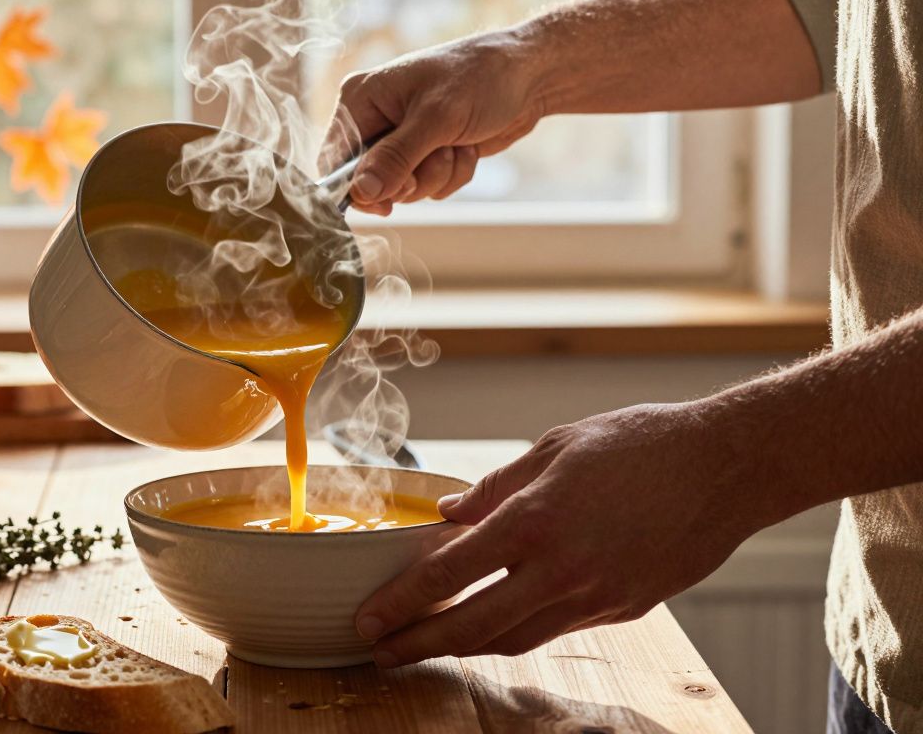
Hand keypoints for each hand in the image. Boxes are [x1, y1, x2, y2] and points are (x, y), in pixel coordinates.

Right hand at [322, 31, 545, 214]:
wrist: (527, 76)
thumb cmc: (479, 79)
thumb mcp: (435, 119)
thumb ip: (396, 158)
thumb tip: (362, 192)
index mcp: (361, 99)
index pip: (334, 160)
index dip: (355, 188)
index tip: (385, 203)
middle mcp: (375, 120)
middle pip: (369, 182)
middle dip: (410, 178)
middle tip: (436, 156)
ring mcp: (401, 139)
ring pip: (402, 189)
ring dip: (436, 176)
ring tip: (456, 143)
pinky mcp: (425, 154)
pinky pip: (427, 187)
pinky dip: (452, 175)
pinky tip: (467, 146)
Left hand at [355, 402, 760, 666]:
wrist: (728, 467)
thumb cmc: (640, 444)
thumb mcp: (556, 447)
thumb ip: (496, 486)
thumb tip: (449, 514)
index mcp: (534, 520)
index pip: (447, 575)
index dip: (400, 603)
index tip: (369, 618)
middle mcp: (561, 569)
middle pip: (471, 627)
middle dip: (418, 645)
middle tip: (380, 653)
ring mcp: (595, 597)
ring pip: (513, 640)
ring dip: (464, 648)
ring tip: (427, 646)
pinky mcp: (624, 609)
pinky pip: (555, 630)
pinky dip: (515, 633)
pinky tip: (494, 626)